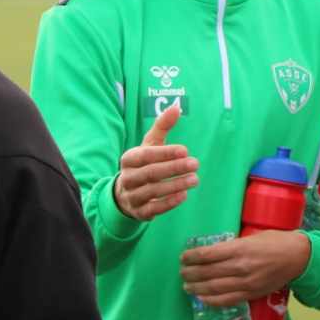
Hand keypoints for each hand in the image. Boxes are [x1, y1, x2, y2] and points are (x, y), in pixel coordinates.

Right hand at [113, 104, 198, 220]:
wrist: (124, 194)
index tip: (185, 150)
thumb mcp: (149, 145)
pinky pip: (153, 209)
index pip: (146, 155)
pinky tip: (184, 195)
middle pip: (150, 173)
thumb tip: (176, 107)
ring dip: (175, 185)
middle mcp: (128, 178)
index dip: (165, 153)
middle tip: (195, 164)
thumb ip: (162, 126)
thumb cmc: (143, 164)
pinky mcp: (139, 212)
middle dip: (173, 168)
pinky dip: (168, 203)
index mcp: (129, 159)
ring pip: (153, 191)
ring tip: (195, 179)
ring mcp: (132, 196)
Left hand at [180, 230, 311, 306]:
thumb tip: (213, 251)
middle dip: (190, 273)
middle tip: (182, 272)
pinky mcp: (251, 294)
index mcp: (240, 248)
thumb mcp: (251, 237)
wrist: (298, 257)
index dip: (192, 257)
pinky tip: (202, 298)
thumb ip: (233, 245)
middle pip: (207, 272)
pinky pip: (227, 300)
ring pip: (214, 288)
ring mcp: (246, 283)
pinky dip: (211, 301)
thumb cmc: (275, 241)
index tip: (183, 257)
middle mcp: (240, 267)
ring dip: (196, 288)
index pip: (207, 255)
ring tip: (187, 286)